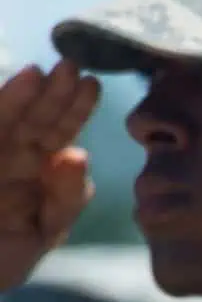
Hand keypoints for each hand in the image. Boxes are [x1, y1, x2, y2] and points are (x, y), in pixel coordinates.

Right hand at [0, 60, 99, 290]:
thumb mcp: (43, 235)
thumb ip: (66, 199)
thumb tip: (77, 154)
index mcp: (36, 169)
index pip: (59, 132)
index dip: (75, 108)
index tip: (92, 84)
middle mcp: (9, 155)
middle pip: (34, 118)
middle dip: (53, 93)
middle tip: (73, 66)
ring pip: (4, 121)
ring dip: (18, 96)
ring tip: (39, 74)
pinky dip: (1, 111)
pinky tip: (15, 91)